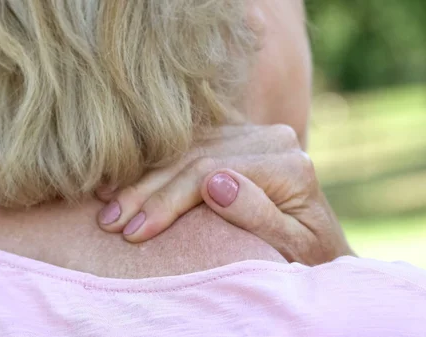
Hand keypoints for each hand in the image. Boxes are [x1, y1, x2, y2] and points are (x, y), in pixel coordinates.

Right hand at [95, 125, 353, 264]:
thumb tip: (214, 183)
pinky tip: (126, 182)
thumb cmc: (307, 258)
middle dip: (147, 191)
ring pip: (186, 148)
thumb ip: (259, 215)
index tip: (134, 231)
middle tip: (109, 221)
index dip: (167, 200)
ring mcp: (255, 135)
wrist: (320, 246)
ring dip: (144, 177)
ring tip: (106, 203)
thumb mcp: (293, 247)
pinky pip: (189, 145)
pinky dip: (157, 166)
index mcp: (289, 165)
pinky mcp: (238, 139)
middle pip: (195, 156)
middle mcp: (274, 139)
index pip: (212, 171)